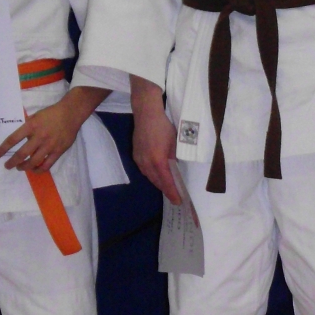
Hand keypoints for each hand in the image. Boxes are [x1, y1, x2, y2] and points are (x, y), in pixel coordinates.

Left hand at [0, 85, 109, 172]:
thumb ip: (27, 127)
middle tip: (7, 166)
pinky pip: (47, 165)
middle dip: (12, 162)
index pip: (13, 139)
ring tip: (20, 168)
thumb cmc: (51, 113)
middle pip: (22, 154)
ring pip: (34, 162)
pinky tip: (34, 170)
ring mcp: (49, 145)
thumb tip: (19, 138)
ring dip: (24, 167)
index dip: (3, 148)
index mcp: (31, 126)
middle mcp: (39, 137)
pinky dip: (39, 169)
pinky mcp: (58, 151)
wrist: (71, 113)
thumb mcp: (35, 116)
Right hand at [129, 76, 181, 203]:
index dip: (172, 193)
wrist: (146, 113)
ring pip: (150, 177)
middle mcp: (146, 163)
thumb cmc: (163, 126)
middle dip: (166, 190)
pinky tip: (158, 175)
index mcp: (158, 160)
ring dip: (159, 183)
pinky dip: (153, 175)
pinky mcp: (136, 155)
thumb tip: (176, 169)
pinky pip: (145, 170)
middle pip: (157, 182)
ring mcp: (139, 159)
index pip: (166, 182)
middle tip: (175, 197)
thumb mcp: (175, 143)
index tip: (178, 201)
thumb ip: (175, 158)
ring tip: (168, 188)